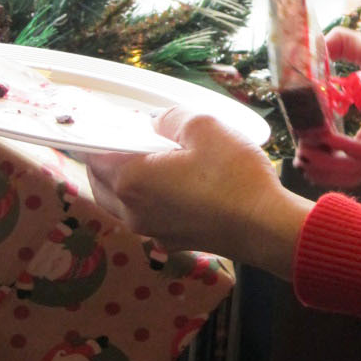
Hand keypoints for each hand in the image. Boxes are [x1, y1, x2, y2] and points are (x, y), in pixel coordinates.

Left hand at [85, 106, 310, 279]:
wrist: (266, 227)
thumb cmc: (233, 175)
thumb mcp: (204, 127)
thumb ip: (170, 118)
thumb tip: (155, 124)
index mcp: (131, 180)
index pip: (94, 155)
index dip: (99, 135)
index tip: (113, 121)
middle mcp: (132, 211)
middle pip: (101, 182)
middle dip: (106, 159)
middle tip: (129, 138)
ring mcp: (151, 231)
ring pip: (120, 204)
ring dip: (124, 182)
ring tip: (149, 161)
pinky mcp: (172, 242)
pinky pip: (145, 217)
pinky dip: (146, 200)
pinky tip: (171, 188)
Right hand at [295, 27, 360, 187]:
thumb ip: (341, 45)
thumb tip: (316, 48)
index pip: (341, 148)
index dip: (317, 144)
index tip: (299, 133)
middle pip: (341, 167)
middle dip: (314, 161)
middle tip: (298, 150)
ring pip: (347, 170)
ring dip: (321, 161)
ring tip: (303, 148)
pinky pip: (359, 158)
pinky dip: (336, 151)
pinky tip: (323, 136)